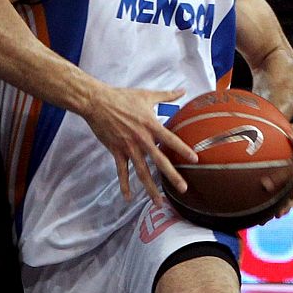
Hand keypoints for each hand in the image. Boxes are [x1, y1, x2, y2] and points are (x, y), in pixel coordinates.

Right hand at [82, 86, 197, 204]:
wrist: (97, 102)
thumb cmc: (122, 97)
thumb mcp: (146, 95)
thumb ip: (167, 95)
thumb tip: (183, 90)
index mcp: (151, 125)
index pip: (171, 140)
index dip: (183, 149)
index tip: (195, 160)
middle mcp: (141, 139)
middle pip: (159, 161)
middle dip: (172, 176)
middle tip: (183, 189)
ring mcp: (128, 147)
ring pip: (141, 172)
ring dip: (150, 188)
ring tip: (159, 202)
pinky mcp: (116, 151)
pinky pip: (122, 171)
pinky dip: (124, 185)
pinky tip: (128, 198)